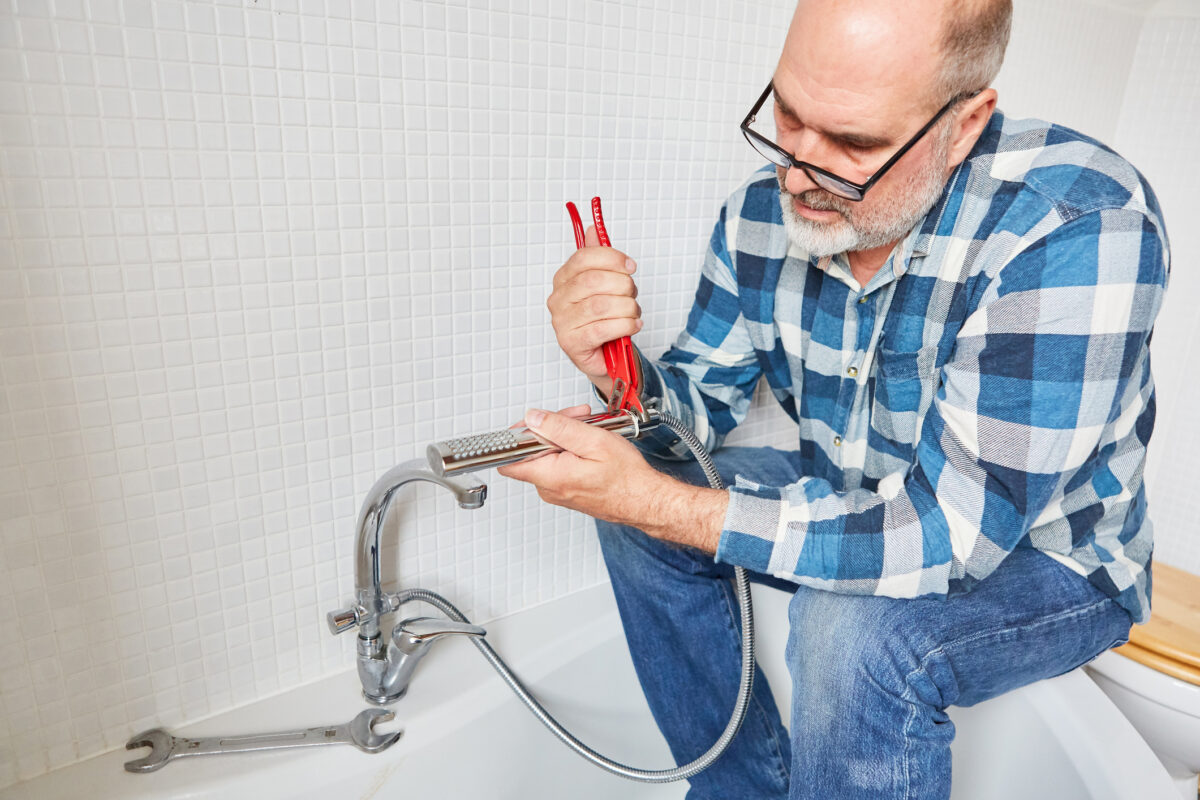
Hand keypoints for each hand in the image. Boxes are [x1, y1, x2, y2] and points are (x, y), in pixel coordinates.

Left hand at [497, 407, 727, 551]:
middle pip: (533, 450)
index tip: (535, 421)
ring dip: (565, 437)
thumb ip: (558, 428)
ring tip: (590, 430)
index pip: (509, 459)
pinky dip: (572, 450)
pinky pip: (559, 465)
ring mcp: (558, 491)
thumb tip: (532, 418)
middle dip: (552, 428)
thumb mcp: (593, 441)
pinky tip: (590, 444)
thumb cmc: (627, 478)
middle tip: (577, 418)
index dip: (518, 434)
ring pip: (548, 455)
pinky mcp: (568, 491)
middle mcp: (549, 488)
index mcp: (550, 476)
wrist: (646, 501)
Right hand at [547, 225, 641, 396]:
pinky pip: (602, 329)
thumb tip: (594, 229)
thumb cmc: (604, 318)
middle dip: (623, 285)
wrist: (605, 356)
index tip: (630, 266)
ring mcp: (562, 322)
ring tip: (634, 313)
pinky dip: (624, 326)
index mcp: (564, 279)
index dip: (611, 258)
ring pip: (600, 305)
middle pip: (593, 281)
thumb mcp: (604, 285)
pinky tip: (632, 326)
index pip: (583, 258)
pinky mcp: (572, 344)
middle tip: (633, 294)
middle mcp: (558, 299)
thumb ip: (599, 258)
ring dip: (627, 308)